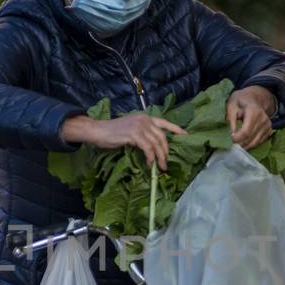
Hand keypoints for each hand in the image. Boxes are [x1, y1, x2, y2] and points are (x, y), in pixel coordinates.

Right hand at [60, 111, 186, 170]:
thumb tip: (152, 147)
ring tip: (159, 167)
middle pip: (162, 137)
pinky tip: (149, 164)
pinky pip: (148, 149)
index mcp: (145, 117)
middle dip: (166, 152)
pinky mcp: (134, 135)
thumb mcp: (131, 129)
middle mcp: (144, 120)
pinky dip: (150, 158)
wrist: (98, 131)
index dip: (176, 129)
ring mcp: (139, 127)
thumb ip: (142, 133)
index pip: (165, 122)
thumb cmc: (112, 132)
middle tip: (165, 163)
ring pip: (156, 144)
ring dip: (159, 158)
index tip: (186, 135)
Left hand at [227, 86, 274, 149]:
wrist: (253, 98)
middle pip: (250, 138)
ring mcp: (267, 125)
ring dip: (243, 146)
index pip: (246, 131)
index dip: (237, 138)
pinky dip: (249, 144)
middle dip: (239, 143)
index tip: (229, 139)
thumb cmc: (240, 102)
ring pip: (254, 143)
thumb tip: (230, 134)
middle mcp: (263, 119)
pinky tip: (243, 141)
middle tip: (230, 143)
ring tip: (235, 144)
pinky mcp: (269, 130)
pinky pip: (258, 142)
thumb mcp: (231, 106)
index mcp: (254, 111)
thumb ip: (230, 120)